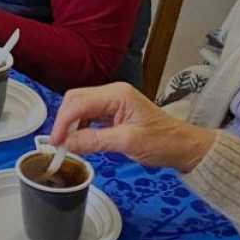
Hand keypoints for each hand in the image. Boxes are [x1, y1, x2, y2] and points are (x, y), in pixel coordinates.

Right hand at [49, 83, 216, 173]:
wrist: (184, 147)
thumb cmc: (163, 142)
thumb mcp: (128, 143)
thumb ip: (95, 141)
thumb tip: (67, 143)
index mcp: (117, 94)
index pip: (79, 103)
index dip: (63, 122)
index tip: (55, 142)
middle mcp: (113, 92)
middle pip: (76, 100)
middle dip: (64, 121)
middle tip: (59, 144)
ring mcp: (114, 101)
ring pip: (81, 107)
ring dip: (71, 124)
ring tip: (68, 144)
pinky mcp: (115, 111)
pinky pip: (90, 115)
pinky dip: (81, 127)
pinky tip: (80, 140)